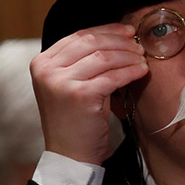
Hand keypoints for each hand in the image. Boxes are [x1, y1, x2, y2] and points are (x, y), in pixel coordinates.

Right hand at [31, 24, 147, 164]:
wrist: (70, 154)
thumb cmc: (76, 119)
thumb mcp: (70, 84)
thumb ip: (82, 61)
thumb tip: (117, 36)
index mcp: (42, 63)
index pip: (78, 35)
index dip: (107, 30)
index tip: (127, 31)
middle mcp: (46, 69)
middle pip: (91, 42)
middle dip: (120, 41)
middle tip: (139, 45)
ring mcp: (61, 82)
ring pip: (104, 56)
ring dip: (129, 56)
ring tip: (142, 60)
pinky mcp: (80, 95)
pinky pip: (113, 76)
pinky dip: (131, 71)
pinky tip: (142, 72)